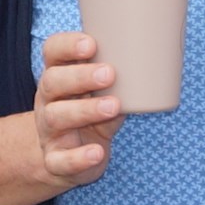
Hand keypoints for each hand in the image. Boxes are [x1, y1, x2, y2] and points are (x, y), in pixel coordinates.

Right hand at [25, 30, 122, 189]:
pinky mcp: (55, 161)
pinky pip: (61, 160)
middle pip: (52, 82)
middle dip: (79, 76)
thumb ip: (119, 81)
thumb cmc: (90, 115)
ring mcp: (49, 132)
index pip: (52, 53)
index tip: (91, 44)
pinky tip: (98, 152)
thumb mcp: (101, 95)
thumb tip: (156, 61)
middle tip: (109, 74)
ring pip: (56, 117)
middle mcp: (48, 101)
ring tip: (112, 106)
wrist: (68, 161)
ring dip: (85, 110)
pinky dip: (79, 157)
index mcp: (59, 77)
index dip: (67, 46)